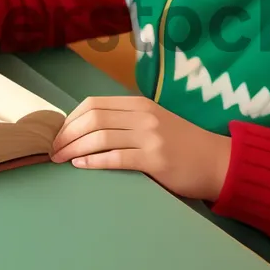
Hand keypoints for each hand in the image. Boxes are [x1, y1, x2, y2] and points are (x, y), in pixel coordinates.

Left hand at [49, 95, 231, 200]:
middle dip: (66, 134)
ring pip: (100, 137)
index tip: (58, 134)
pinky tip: (80, 165)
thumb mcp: (155, 123)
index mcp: (140, 104)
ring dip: (74, 148)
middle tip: (52, 150)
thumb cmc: (183, 145)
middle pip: (93, 118)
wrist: (216, 161)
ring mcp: (150, 136)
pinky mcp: (155, 159)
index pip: (94, 104)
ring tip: (60, 159)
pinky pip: (116, 158)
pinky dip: (93, 161)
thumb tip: (87, 130)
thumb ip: (127, 122)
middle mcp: (144, 116)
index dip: (70, 119)